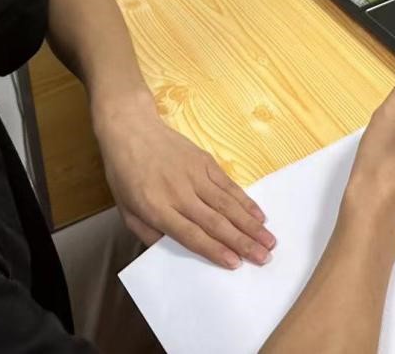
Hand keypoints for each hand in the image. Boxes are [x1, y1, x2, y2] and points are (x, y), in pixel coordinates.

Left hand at [93, 98, 276, 269]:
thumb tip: (175, 254)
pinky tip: (259, 214)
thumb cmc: (125, 174)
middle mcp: (179, 193)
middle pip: (215, 222)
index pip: (190, 234)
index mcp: (156, 208)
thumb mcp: (126, 211)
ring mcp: (194, 175)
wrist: (131, 130)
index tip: (235, 264)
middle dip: (242, 242)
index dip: (214, 250)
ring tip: (269, 241)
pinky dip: (246, 201)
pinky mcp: (205, 161)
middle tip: (264, 258)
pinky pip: (229, 185)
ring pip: (227, 204)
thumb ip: (150, 235)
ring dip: (251, 224)